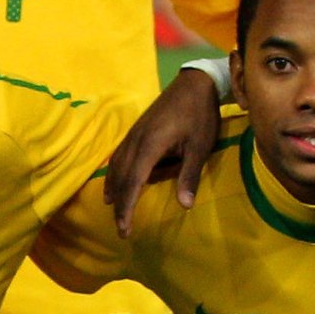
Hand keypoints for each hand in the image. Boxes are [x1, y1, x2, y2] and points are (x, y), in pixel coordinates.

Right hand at [104, 64, 227, 233]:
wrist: (194, 84)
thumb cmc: (200, 115)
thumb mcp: (200, 147)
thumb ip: (189, 176)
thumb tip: (185, 206)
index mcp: (150, 145)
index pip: (133, 183)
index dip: (127, 208)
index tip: (125, 229)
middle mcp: (136, 141)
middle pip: (121, 179)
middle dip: (119, 206)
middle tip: (122, 229)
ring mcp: (133, 134)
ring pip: (116, 167)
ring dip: (114, 190)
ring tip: (113, 210)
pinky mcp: (135, 131)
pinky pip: (118, 156)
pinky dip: (114, 174)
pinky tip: (114, 184)